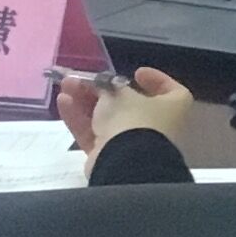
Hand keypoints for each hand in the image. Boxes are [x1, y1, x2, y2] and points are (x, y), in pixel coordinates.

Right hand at [58, 65, 193, 160]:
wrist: (125, 164)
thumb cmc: (133, 120)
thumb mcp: (120, 95)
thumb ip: (109, 87)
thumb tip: (104, 86)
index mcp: (172, 108)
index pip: (170, 90)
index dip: (156, 79)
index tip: (136, 73)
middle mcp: (156, 127)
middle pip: (128, 104)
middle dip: (103, 90)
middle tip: (81, 77)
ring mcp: (132, 144)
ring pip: (107, 118)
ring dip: (85, 101)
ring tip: (65, 85)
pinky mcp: (109, 157)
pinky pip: (94, 135)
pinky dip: (80, 119)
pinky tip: (63, 103)